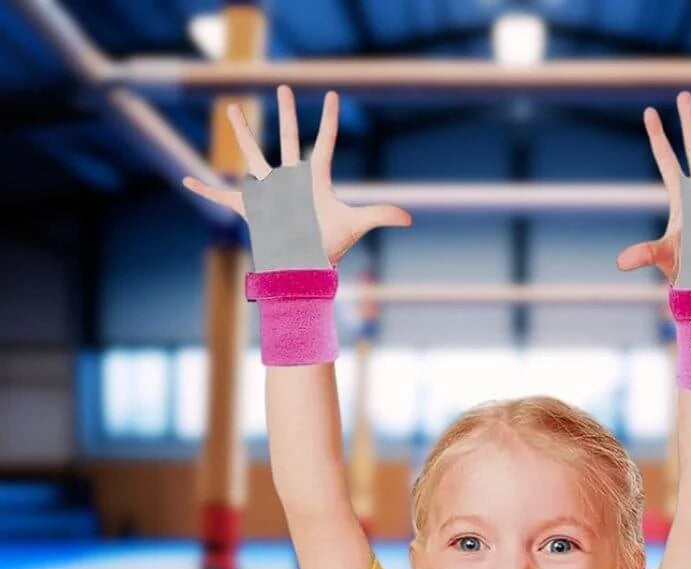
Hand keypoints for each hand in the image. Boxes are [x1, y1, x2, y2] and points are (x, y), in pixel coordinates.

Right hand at [182, 86, 411, 265]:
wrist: (304, 268)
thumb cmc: (329, 246)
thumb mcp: (356, 225)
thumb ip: (381, 215)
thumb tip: (410, 218)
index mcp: (315, 180)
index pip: (325, 143)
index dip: (329, 120)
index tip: (331, 94)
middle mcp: (292, 180)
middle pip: (289, 139)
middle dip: (287, 113)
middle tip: (284, 87)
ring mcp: (270, 191)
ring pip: (254, 156)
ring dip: (243, 134)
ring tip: (231, 110)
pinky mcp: (251, 207)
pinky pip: (223, 196)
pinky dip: (205, 189)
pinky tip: (188, 180)